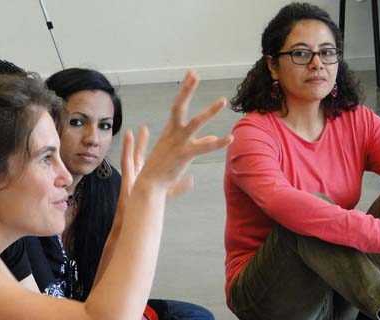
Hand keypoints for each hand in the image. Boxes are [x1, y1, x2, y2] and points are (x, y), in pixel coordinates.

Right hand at [134, 70, 232, 195]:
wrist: (150, 185)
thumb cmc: (162, 170)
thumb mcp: (181, 153)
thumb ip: (199, 142)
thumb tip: (213, 137)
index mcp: (170, 131)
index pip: (177, 105)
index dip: (185, 89)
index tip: (191, 74)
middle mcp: (173, 133)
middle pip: (179, 106)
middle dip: (187, 90)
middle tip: (195, 74)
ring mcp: (178, 143)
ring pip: (195, 123)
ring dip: (209, 112)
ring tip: (222, 100)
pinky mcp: (184, 155)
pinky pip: (204, 147)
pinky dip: (218, 143)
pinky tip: (230, 138)